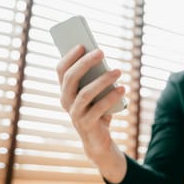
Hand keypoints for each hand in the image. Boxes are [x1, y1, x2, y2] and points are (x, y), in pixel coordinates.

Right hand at [56, 45, 125, 161]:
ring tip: (118, 71)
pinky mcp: (86, 124)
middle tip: (101, 52)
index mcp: (65, 89)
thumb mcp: (96, 91)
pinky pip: (99, 108)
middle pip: (71, 78)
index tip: (83, 44)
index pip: (61, 70)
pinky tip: (123, 88)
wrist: (98, 139)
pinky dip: (111, 97)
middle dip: (85, 63)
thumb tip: (101, 57)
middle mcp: (65, 101)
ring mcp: (74, 113)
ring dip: (102, 80)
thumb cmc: (97, 109)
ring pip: (85, 93)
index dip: (70, 56)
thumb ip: (95, 77)